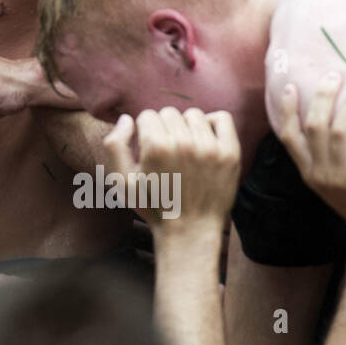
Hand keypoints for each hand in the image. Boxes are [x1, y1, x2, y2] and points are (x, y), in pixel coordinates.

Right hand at [103, 108, 240, 230]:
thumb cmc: (154, 207)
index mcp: (156, 147)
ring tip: (185, 148)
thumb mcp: (121, 182)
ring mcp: (210, 148)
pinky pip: (222, 118)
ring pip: (193, 115)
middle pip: (168, 113)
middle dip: (163, 128)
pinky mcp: (230, 154)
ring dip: (186, 127)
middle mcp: (184, 143)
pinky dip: (212, 123)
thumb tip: (127, 119)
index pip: (147, 115)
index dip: (144, 132)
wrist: (190, 231)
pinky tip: (204, 139)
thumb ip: (115, 145)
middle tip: (167, 152)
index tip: (148, 150)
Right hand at [275, 75, 345, 238]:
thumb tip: (315, 116)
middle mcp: (320, 173)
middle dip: (324, 97)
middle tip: (335, 74)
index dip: (288, 109)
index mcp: (306, 171)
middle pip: (316, 127)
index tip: (292, 86)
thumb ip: (317, 155)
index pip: (289, 136)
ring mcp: (343, 179)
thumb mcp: (325, 180)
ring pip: (341, 133)